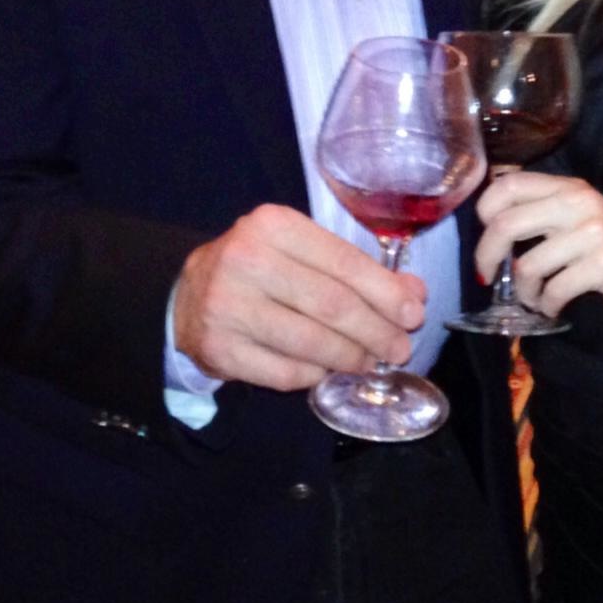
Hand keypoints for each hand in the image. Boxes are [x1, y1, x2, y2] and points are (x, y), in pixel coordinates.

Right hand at [173, 204, 426, 390]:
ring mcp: (228, 307)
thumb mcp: (302, 251)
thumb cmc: (259, 267)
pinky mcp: (219, 350)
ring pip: (311, 342)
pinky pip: (285, 372)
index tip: (413, 313)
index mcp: (273, 226)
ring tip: (371, 362)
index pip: (344, 262)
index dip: (385, 292)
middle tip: (400, 347)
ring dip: (351, 358)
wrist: (188, 294)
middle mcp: (247, 261)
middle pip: (332, 305)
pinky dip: (315, 376)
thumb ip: (355, 268)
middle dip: (376, 331)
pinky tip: (328, 371)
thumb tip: (412, 294)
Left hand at [476, 172, 602, 323]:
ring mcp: (593, 232)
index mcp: (568, 188)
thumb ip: (543, 212)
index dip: (484, 212)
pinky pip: (554, 289)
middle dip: (487, 256)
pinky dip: (547, 305)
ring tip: (535, 299)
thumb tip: (490, 220)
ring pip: (528, 265)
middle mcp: (579, 203)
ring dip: (524, 292)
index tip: (485, 237)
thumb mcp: (579, 218)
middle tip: (487, 277)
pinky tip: (554, 307)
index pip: (508, 185)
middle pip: (506, 224)